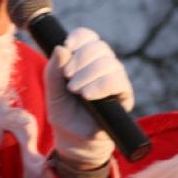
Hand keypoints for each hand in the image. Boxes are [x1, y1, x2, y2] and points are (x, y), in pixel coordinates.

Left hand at [44, 27, 133, 168]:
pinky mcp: (124, 94)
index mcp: (84, 60)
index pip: (88, 37)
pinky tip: (87, 95)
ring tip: (75, 91)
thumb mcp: (53, 93)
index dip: (80, 37)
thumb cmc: (64, 115)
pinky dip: (101, 85)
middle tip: (67, 78)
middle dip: (80, 59)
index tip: (67, 46)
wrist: (75, 140)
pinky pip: (118, 80)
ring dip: (88, 74)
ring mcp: (114, 78)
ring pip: (108, 62)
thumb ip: (53, 72)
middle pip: (99, 47)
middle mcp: (102, 66)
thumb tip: (60, 48)